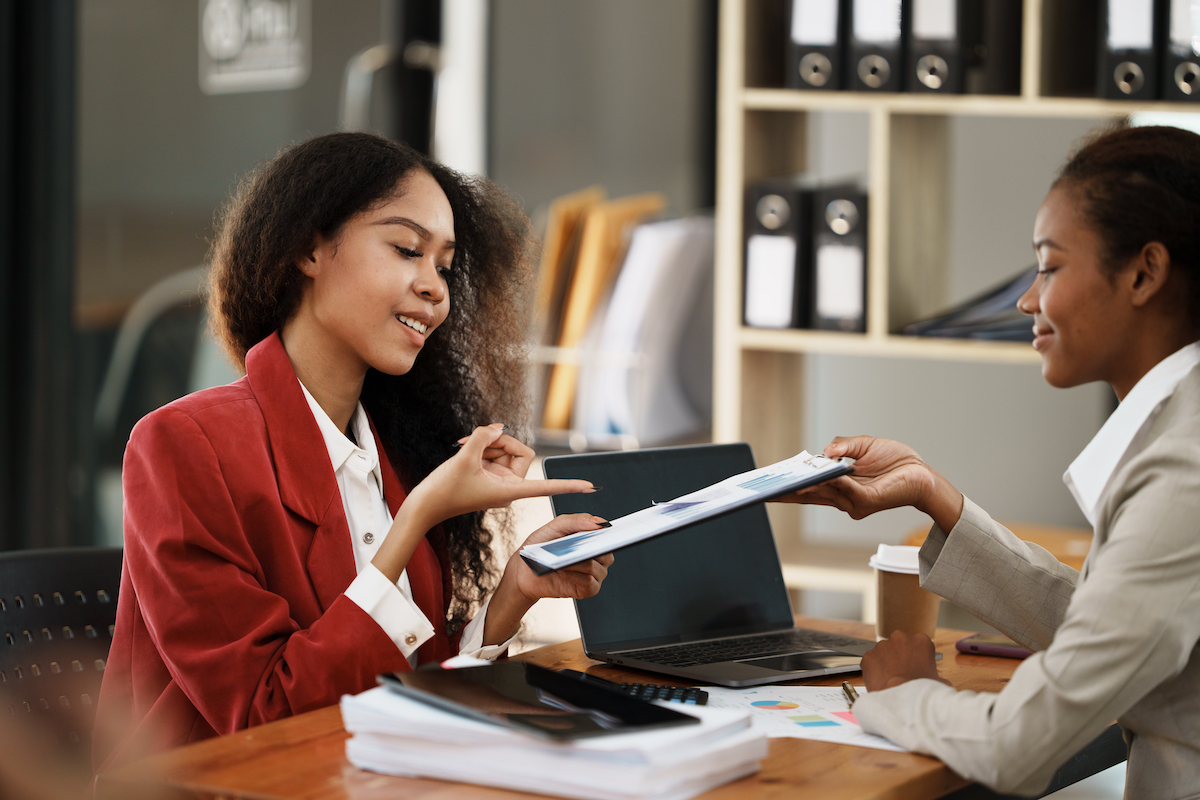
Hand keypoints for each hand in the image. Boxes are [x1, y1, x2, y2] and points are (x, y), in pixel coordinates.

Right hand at [408, 424, 593, 528]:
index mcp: (509, 491)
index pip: (546, 486)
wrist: (423, 505)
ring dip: (485, 442)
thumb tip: (499, 427)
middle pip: (520, 452)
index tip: (590, 486)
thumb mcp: (464, 457)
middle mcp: (507, 486)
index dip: (568, 484)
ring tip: (463, 448)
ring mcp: (498, 481)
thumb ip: (484, 436)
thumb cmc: (443, 490)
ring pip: (503, 449)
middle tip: (475, 442)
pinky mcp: (487, 475)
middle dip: (500, 441)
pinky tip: (461, 449)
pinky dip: (479, 446)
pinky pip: (492, 452)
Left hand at [484, 513, 615, 644]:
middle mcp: (598, 558)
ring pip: (596, 567)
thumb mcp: (556, 527)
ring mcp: (594, 575)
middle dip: (592, 548)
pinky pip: (588, 583)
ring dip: (579, 562)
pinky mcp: (586, 590)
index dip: (612, 533)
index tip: (609, 528)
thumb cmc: (541, 545)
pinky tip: (562, 570)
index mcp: (594, 540)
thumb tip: (600, 522)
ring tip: (562, 559)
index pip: (610, 535)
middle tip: (580, 545)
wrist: (524, 570)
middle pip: (606, 552)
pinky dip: (575, 576)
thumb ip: (578, 520)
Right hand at [775, 436, 962, 530]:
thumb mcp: (862, 445)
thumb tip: (823, 452)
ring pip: (825, 493)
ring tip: (791, 480)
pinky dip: (837, 482)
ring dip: (809, 486)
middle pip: (809, 496)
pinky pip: (847, 491)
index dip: (789, 487)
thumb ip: (841, 447)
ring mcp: (853, 502)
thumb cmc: (894, 460)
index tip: (769, 485)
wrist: (920, 472)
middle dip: (789, 493)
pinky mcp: (867, 501)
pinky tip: (829, 473)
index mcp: (837, 487)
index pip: (807, 489)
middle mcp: (842, 498)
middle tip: (768, 490)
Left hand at [861, 630, 950, 691]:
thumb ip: (938, 676)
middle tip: (903, 672)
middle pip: (900, 645)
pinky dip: (874, 669)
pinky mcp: (869, 656)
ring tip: (891, 678)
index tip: (916, 667)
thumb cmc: (923, 691)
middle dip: (900, 656)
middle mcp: (901, 638)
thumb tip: (939, 682)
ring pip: (884, 652)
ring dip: (886, 662)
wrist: (902, 700)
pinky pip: (871, 661)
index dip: (917, 657)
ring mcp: (883, 646)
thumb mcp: (940, 683)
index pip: (919, 645)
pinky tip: (881, 681)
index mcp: (921, 641)